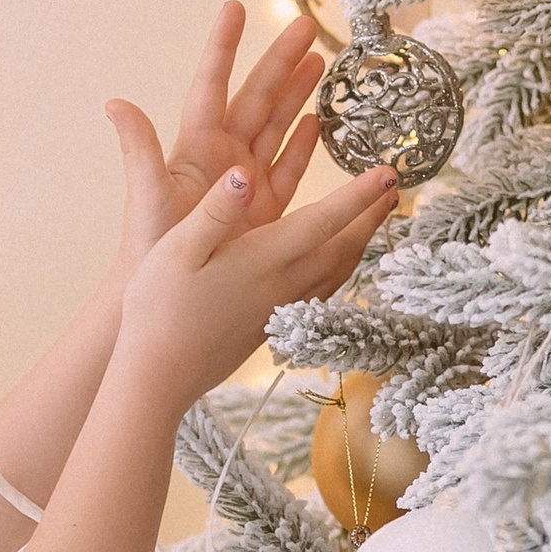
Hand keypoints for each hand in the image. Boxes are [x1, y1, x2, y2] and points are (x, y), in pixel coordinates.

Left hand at [102, 2, 326, 287]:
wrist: (166, 296)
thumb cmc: (151, 247)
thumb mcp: (147, 194)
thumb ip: (139, 149)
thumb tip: (115, 104)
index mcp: (196, 146)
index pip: (212, 84)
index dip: (223, 47)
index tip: (234, 6)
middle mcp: (221, 157)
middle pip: (256, 97)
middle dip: (280, 60)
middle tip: (306, 25)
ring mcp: (244, 181)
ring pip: (277, 125)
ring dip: (298, 93)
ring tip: (321, 60)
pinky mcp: (263, 209)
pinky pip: (288, 167)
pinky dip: (305, 144)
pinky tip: (319, 123)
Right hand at [113, 151, 397, 416]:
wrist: (156, 379)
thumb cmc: (156, 312)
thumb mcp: (175, 250)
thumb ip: (213, 211)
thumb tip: (245, 174)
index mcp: (262, 261)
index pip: (324, 222)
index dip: (359, 196)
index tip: (389, 172)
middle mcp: (281, 287)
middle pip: (342, 249)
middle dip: (371, 217)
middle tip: (394, 189)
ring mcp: (279, 311)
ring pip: (336, 273)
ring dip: (361, 244)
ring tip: (376, 221)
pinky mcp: (271, 326)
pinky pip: (321, 293)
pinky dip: (340, 271)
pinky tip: (337, 267)